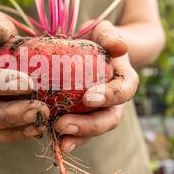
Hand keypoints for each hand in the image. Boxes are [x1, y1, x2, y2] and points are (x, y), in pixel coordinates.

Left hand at [53, 21, 138, 152]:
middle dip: (88, 126)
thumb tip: (120, 47)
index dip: (109, 97)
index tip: (88, 97)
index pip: (123, 91)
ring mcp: (98, 112)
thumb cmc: (97, 40)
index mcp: (124, 81)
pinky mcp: (82, 117)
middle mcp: (114, 101)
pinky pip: (76, 131)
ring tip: (58, 140)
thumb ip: (110, 37)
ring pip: (92, 131)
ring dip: (76, 137)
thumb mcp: (104, 33)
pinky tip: (49, 139)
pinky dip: (65, 137)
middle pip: (108, 119)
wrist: (91, 50)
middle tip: (63, 125)